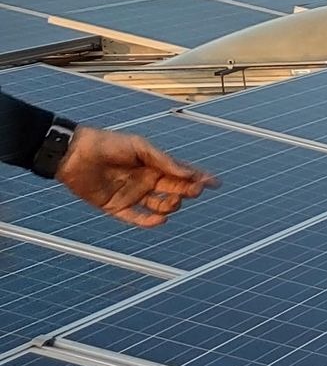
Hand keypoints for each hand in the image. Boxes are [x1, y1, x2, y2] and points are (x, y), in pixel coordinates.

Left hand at [58, 126, 216, 226]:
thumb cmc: (107, 144)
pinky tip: (159, 220)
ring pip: (160, 206)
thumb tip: (188, 173)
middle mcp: (145, 181)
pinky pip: (136, 219)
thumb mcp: (139, 147)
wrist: (74, 154)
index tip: (214, 183)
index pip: (181, 174)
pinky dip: (149, 222)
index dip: (199, 178)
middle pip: (175, 191)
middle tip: (192, 190)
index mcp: (153, 164)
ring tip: (170, 202)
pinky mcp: (116, 207)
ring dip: (170, 206)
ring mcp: (132, 195)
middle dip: (187, 192)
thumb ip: (163, 160)